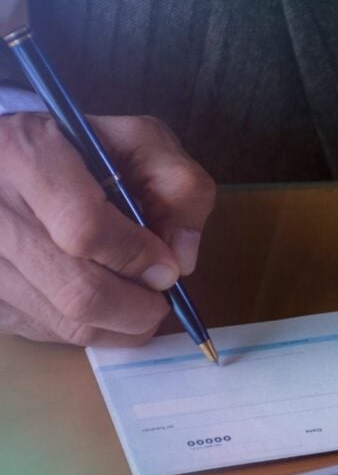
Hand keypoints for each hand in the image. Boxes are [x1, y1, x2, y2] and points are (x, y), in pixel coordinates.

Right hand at [0, 113, 215, 346]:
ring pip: (64, 322)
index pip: (83, 227)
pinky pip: (46, 332)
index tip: (166, 267)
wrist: (5, 162)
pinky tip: (98, 301)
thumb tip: (182, 257)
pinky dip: (87, 327)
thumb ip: (178, 186)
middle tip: (160, 299)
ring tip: (137, 301)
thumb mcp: (139, 142)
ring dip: (118, 324)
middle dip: (138, 307)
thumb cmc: (79, 150)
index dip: (136, 256)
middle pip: (77, 290)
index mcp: (24, 153)